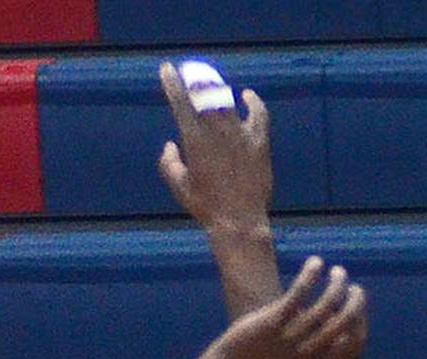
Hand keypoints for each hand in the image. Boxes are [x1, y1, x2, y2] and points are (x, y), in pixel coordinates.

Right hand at [157, 62, 272, 232]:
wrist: (239, 221)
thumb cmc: (206, 208)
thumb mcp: (180, 188)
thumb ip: (169, 163)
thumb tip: (169, 145)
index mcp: (195, 141)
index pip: (180, 102)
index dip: (172, 83)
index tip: (167, 69)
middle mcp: (217, 131)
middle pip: (205, 94)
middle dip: (196, 80)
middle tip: (191, 73)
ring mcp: (240, 133)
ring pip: (228, 101)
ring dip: (218, 89)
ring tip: (212, 83)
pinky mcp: (259, 140)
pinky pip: (258, 112)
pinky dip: (252, 101)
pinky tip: (247, 95)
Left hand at [209, 257, 367, 358]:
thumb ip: (314, 352)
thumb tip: (328, 323)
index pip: (354, 344)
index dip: (362, 323)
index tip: (357, 308)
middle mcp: (308, 354)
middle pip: (345, 322)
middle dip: (356, 300)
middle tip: (351, 285)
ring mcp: (290, 339)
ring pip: (326, 305)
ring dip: (337, 283)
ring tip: (335, 271)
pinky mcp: (272, 323)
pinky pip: (299, 293)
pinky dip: (312, 275)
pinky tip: (315, 263)